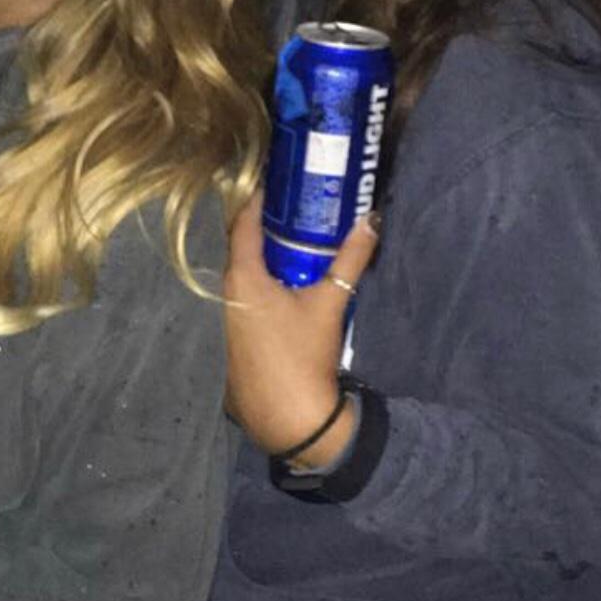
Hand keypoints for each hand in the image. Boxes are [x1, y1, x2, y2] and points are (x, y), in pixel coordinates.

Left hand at [224, 195, 378, 466]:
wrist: (291, 419)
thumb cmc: (304, 355)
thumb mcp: (331, 302)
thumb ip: (351, 259)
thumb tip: (371, 220)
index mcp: (243, 277)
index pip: (242, 223)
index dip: (258, 198)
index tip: (276, 181)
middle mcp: (229, 293)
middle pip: (242, 247)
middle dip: (266, 226)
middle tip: (295, 206)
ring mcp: (230, 318)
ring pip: (244, 273)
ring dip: (266, 255)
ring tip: (296, 237)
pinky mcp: (237, 338)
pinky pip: (248, 295)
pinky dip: (265, 280)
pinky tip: (289, 281)